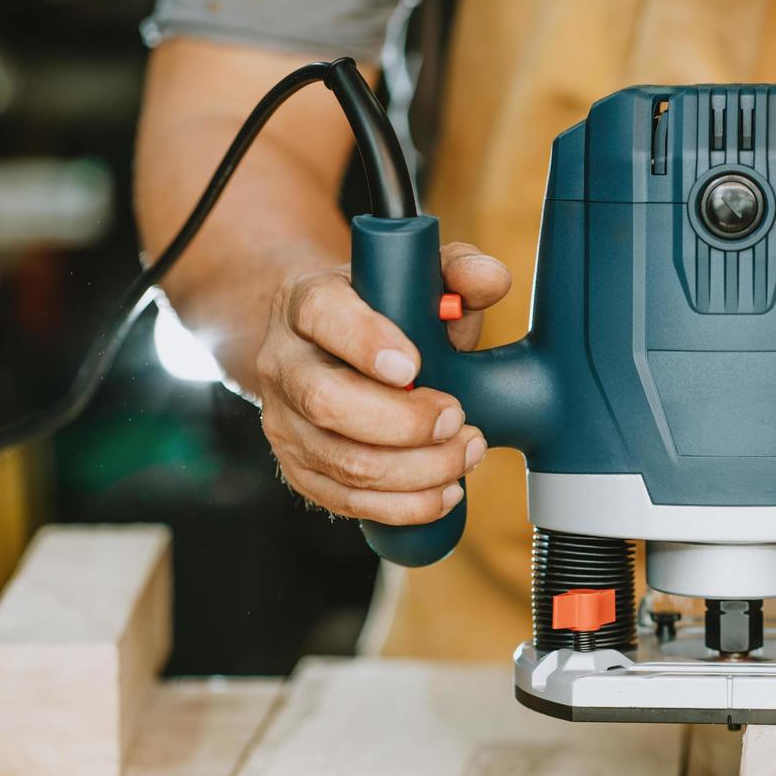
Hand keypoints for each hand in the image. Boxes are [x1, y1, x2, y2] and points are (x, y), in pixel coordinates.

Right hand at [256, 242, 510, 522]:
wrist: (324, 346)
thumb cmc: (381, 311)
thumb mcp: (417, 278)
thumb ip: (459, 271)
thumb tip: (492, 279)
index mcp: (307, 302)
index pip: (323, 315)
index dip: (367, 342)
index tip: (414, 365)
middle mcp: (284, 362)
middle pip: (327, 402)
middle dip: (404, 423)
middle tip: (457, 419)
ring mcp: (284, 421)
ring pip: (343, 462)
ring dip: (417, 470)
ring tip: (467, 453)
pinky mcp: (298, 468)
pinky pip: (347, 501)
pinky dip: (404, 505)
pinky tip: (446, 491)